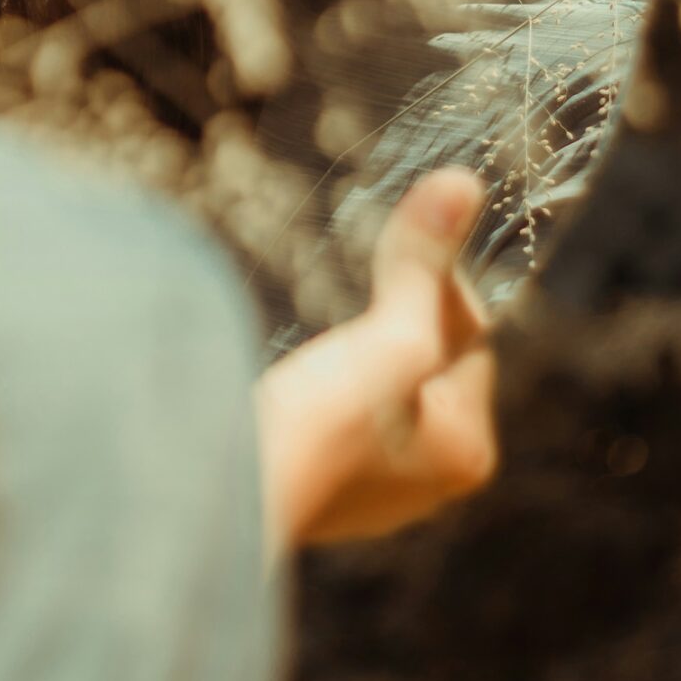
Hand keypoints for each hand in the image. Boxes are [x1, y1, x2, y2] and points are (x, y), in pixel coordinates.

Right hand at [254, 169, 497, 550]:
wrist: (210, 497)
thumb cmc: (314, 430)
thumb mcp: (384, 339)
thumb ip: (421, 266)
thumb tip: (463, 182)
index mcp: (467, 451)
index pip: (470, 336)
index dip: (434, 283)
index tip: (399, 245)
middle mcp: (430, 482)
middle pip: (426, 361)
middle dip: (391, 321)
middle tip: (358, 291)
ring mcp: (372, 490)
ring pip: (381, 387)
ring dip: (356, 352)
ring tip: (325, 335)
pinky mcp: (320, 487)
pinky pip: (341, 415)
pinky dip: (324, 386)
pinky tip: (299, 375)